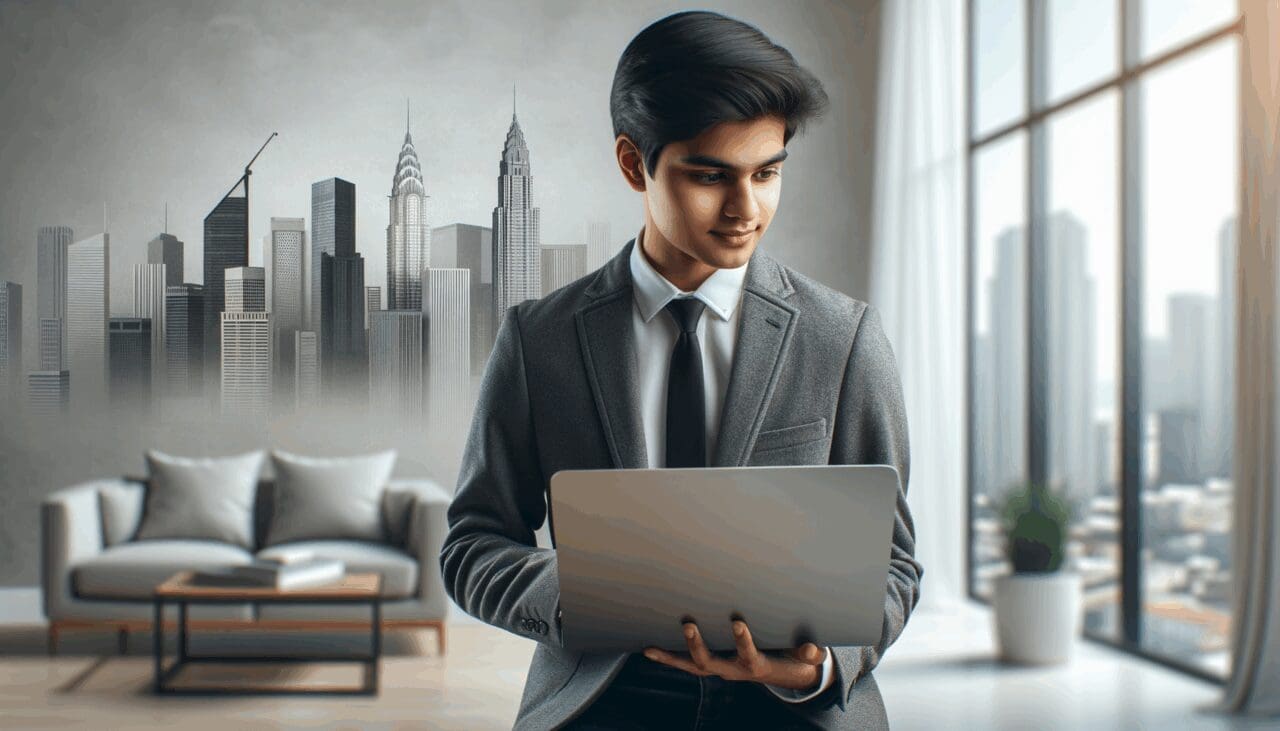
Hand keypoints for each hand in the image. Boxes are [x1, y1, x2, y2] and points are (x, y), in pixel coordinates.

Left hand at [642, 620, 826, 691]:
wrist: (782, 672)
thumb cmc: (792, 657)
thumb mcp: (804, 656)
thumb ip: (809, 651)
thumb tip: (813, 648)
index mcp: (756, 666)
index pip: (748, 654)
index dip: (743, 641)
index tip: (738, 622)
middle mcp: (733, 670)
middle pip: (711, 663)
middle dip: (698, 646)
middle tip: (688, 625)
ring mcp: (719, 669)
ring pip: (692, 666)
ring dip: (672, 657)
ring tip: (652, 647)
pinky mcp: (710, 665)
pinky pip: (685, 664)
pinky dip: (667, 658)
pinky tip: (649, 648)